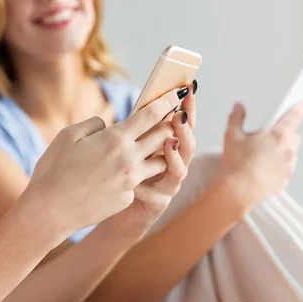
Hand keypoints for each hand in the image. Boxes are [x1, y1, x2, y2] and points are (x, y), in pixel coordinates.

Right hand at [23, 88, 182, 239]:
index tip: (177, 93)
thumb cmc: (53, 171)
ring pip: (160, 162)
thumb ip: (93, 125)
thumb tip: (107, 126)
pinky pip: (139, 182)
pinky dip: (135, 175)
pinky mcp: (127, 198)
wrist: (49, 211)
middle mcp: (129, 159)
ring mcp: (130, 182)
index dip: (168, 100)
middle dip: (170, 124)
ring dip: (160, 152)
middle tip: (173, 118)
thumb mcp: (67, 136)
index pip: (151, 114)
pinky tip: (119, 176)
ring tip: (151, 147)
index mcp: (115, 139)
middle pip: (163, 136)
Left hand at [112, 84, 196, 237]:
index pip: (182, 124)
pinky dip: (146, 187)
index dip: (187, 107)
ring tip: (168, 142)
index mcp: (167, 147)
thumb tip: (140, 105)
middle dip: (185, 128)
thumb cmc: (120, 174)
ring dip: (175, 155)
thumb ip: (137, 131)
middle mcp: (173, 164)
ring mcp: (169, 185)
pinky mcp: (159, 204)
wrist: (114, 211)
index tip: (188, 89)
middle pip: (187, 144)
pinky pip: (157, 194)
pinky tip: (136, 182)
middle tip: (179, 114)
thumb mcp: (128, 148)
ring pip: (180, 169)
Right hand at [215, 100, 302, 209]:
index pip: (295, 116)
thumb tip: (238, 107)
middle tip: (264, 138)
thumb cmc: (236, 165)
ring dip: (279, 151)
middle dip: (282, 134)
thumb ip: (237, 117)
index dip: (300, 107)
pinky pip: (284, 169)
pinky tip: (259, 170)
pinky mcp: (285, 179)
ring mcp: (288, 166)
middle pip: (293, 135)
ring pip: (289, 153)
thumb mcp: (232, 136)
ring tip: (258, 157)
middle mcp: (288, 150)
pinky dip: (276, 167)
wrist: (237, 191)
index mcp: (278, 135)